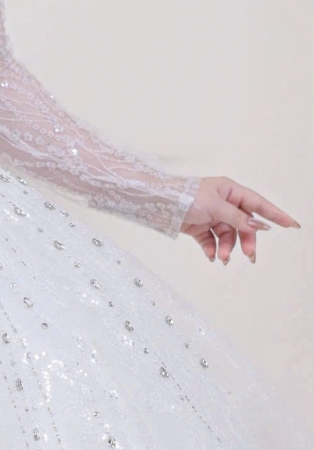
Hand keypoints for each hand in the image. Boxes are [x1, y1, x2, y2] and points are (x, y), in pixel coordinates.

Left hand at [180, 176, 300, 264]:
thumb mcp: (215, 206)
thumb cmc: (186, 197)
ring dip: (227, 248)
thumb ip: (238, 218)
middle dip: (246, 240)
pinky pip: (211, 241)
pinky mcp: (199, 227)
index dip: (276, 215)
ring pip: (228, 235)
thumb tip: (259, 227)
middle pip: (244, 225)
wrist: (157, 203)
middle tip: (248, 255)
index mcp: (230, 191)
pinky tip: (210, 256)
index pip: (259, 204)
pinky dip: (212, 249)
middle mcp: (223, 203)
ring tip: (221, 257)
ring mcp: (211, 216)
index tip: (292, 225)